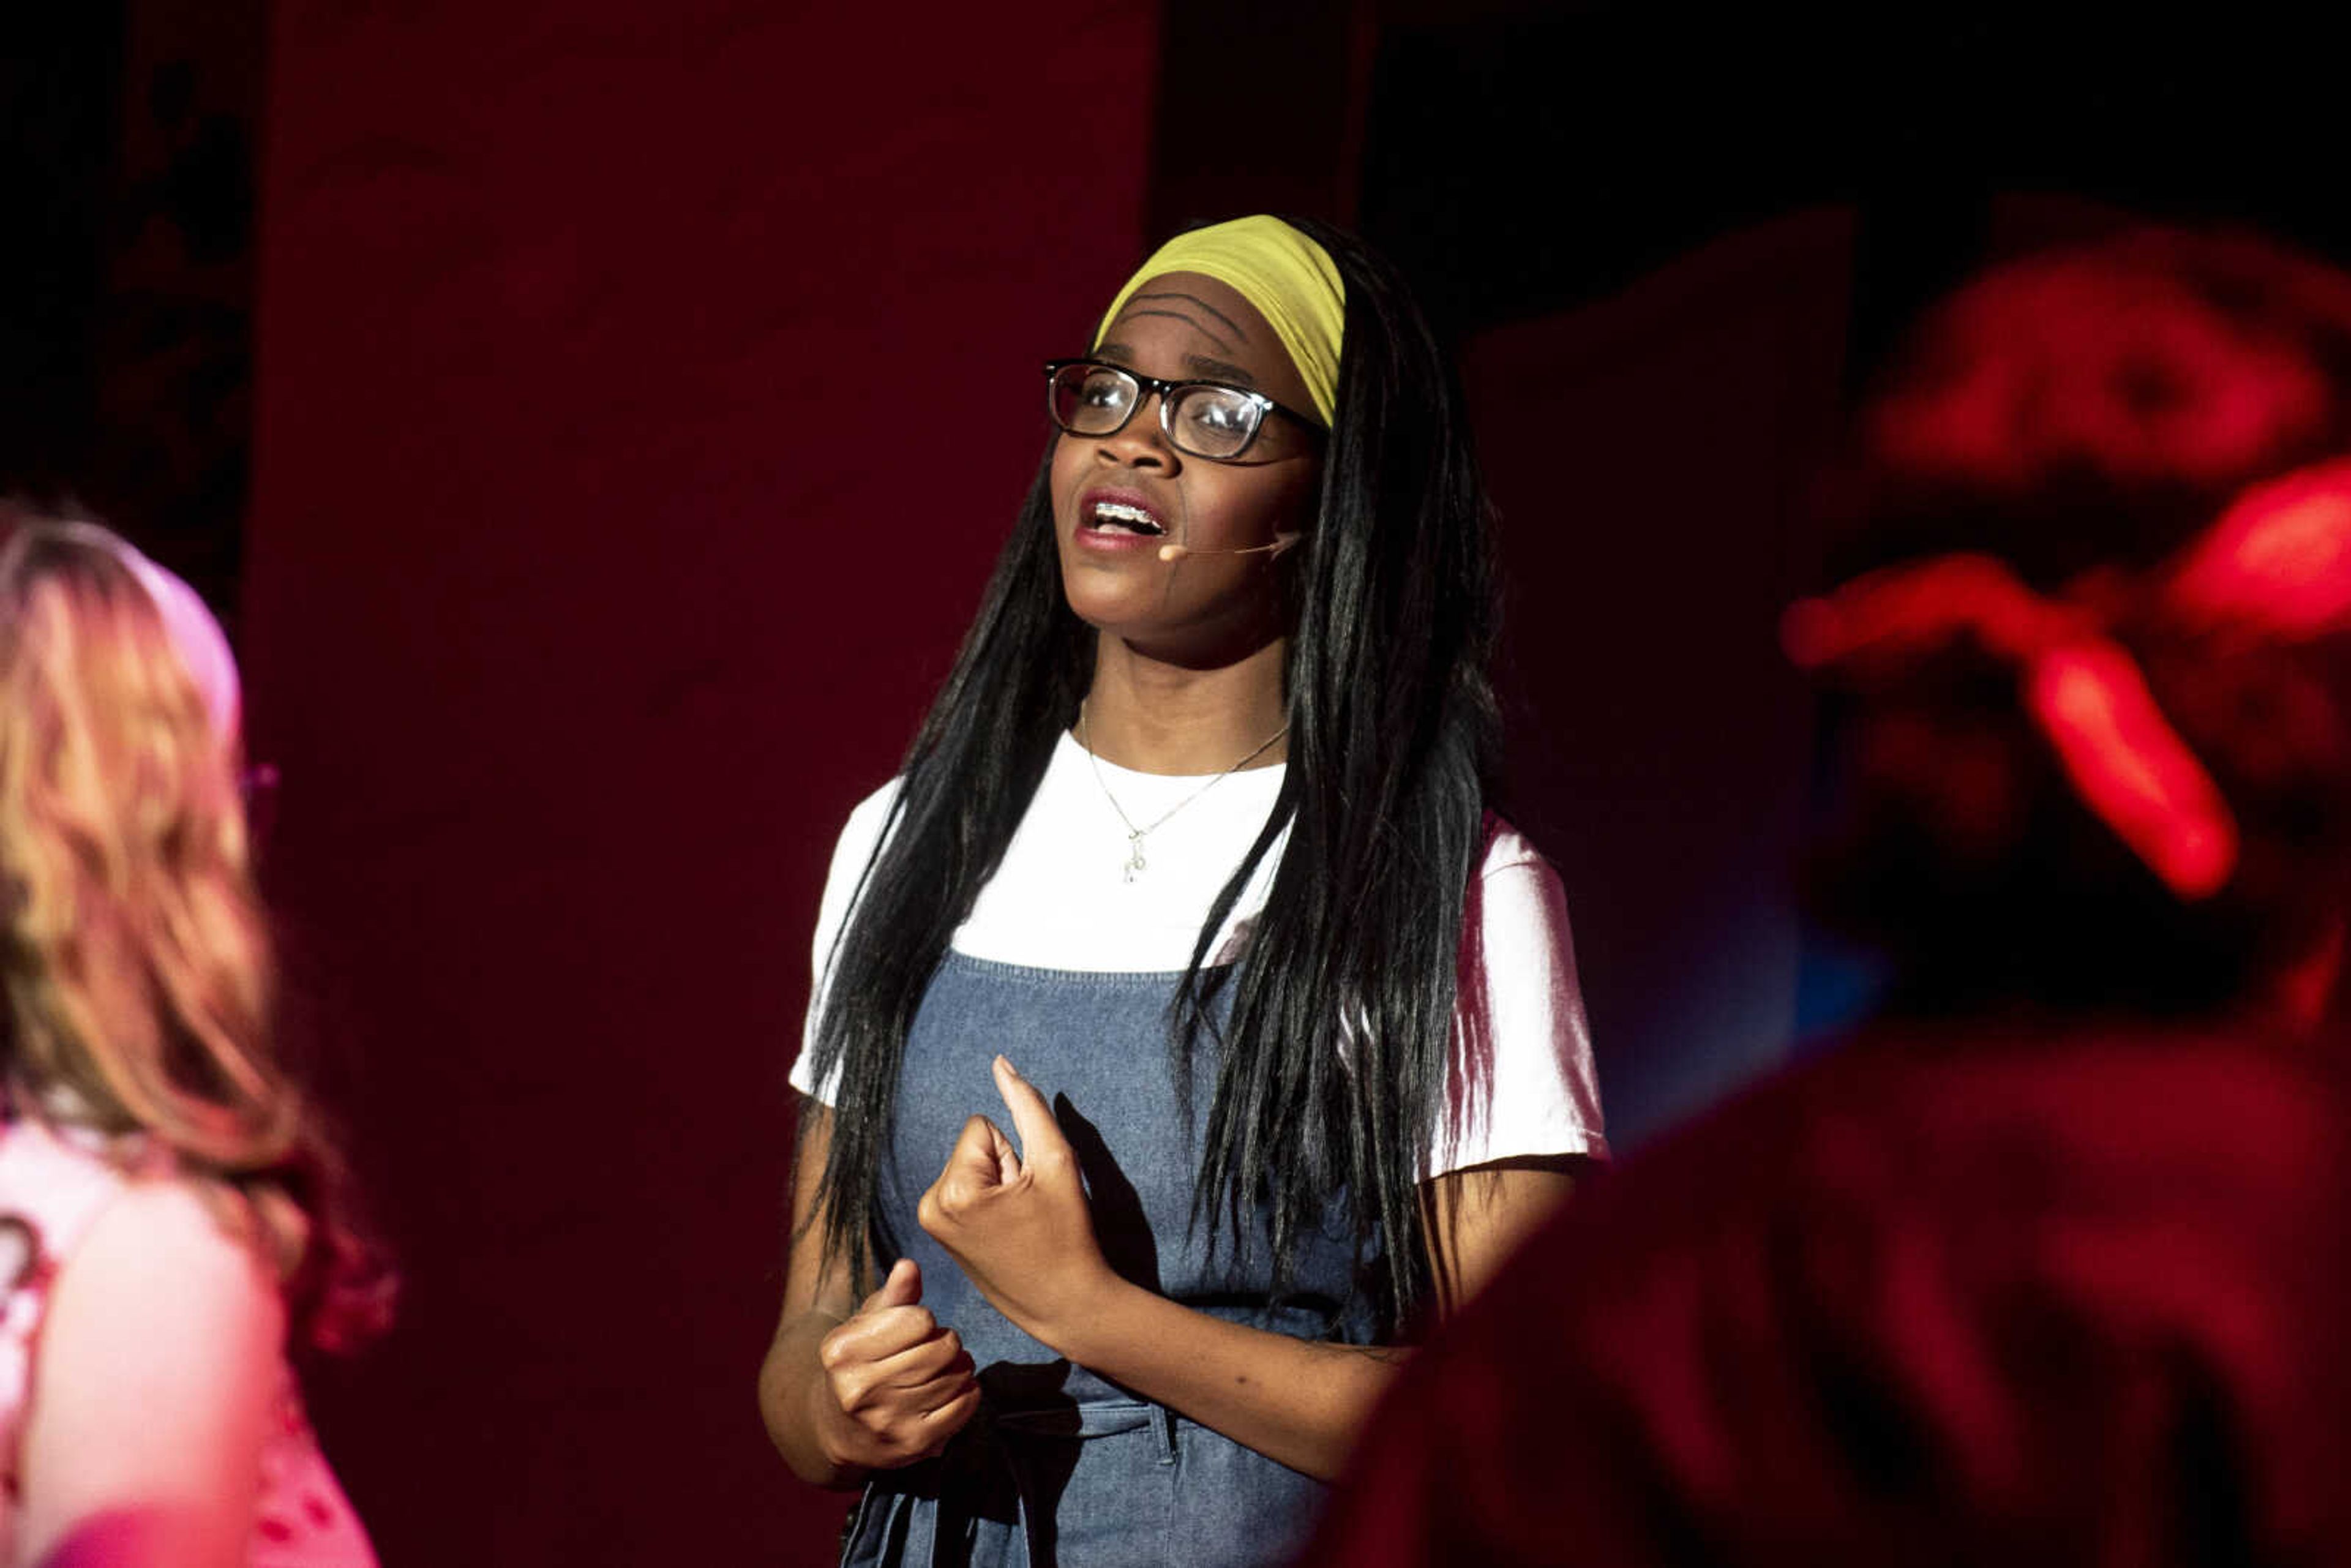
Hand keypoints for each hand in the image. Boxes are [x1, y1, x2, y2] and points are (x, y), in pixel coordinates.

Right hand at [811, 1258, 978, 1469]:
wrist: (840, 1429)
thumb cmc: (860, 1364)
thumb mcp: (865, 1325)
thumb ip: (892, 1296)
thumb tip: (909, 1266)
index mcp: (843, 1352)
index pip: (919, 1320)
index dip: (925, 1320)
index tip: (914, 1330)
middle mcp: (859, 1390)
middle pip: (942, 1349)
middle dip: (948, 1342)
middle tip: (938, 1348)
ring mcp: (887, 1421)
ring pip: (957, 1376)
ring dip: (961, 1366)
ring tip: (945, 1367)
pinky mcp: (914, 1444)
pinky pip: (964, 1406)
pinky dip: (969, 1392)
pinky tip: (953, 1389)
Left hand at [917, 1056, 1119, 1348]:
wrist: (1064, 1303)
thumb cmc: (1067, 1234)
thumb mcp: (1056, 1161)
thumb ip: (1027, 1105)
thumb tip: (1000, 1062)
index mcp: (953, 1190)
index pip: (981, 1126)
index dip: (1014, 1152)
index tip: (1027, 1194)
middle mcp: (930, 1206)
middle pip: (972, 1145)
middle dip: (1003, 1168)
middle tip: (1025, 1211)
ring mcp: (930, 1223)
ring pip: (970, 1165)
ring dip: (997, 1185)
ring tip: (1017, 1222)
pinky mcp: (938, 1233)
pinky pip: (964, 1187)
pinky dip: (987, 1201)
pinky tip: (1005, 1231)